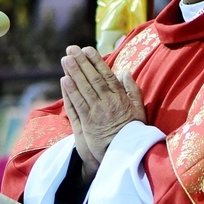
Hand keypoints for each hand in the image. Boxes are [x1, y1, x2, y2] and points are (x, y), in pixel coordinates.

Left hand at [60, 45, 145, 179]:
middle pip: (92, 79)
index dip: (96, 61)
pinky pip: (77, 105)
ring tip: (66, 59)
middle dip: (81, 62)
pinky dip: (70, 92)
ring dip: (73, 73)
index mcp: (120, 98)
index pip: (106, 75)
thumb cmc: (133, 132)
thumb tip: (125, 72)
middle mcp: (107, 103)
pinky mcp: (87, 124)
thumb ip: (132, 90)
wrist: (126, 155)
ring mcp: (96, 113)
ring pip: (83, 89)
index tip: (88, 49)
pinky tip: (64, 80)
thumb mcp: (139, 109)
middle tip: (71, 49)